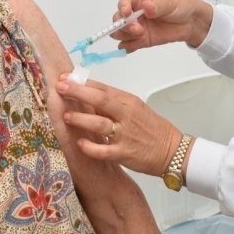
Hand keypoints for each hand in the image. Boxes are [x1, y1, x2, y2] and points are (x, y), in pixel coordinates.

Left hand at [56, 75, 182, 176]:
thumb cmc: (152, 128)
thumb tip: (88, 97)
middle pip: (100, 100)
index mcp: (129, 102)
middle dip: (78, 92)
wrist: (172, 150)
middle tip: (60, 88)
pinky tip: (80, 144)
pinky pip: (104, 151)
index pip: (103, 88)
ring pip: (100, 123)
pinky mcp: (125, 153)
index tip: (65, 79)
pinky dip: (90, 147)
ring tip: (66, 116)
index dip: (82, 83)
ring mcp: (126, 135)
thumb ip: (113, 104)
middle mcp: (126, 116)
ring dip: (81, 119)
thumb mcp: (135, 109)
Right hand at [111, 0, 213, 51]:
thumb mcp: (170, 1)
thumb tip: (146, 6)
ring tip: (140, 36)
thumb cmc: (181, 5)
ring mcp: (137, 26)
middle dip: (124, 25)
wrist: (192, 22)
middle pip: (118, 19)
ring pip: (119, 32)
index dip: (123, 6)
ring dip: (125, 36)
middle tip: (138, 29)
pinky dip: (128, 47)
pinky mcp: (141, 40)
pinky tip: (137, 44)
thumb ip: (157, 5)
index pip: (124, 0)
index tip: (127, 13)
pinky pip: (127, 45)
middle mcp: (134, 11)